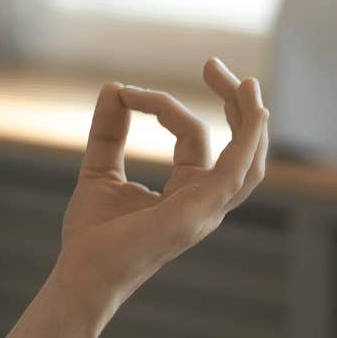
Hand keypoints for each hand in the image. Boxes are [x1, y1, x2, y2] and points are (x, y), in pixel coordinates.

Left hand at [54, 58, 268, 303]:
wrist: (81, 272)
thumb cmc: (92, 235)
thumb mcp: (99, 169)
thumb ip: (108, 131)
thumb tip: (112, 87)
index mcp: (188, 191)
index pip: (192, 135)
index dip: (161, 106)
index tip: (125, 92)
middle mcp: (206, 200)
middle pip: (238, 144)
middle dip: (232, 102)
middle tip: (212, 65)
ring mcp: (208, 209)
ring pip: (249, 158)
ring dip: (250, 118)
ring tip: (243, 81)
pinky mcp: (201, 211)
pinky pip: (238, 171)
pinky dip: (250, 140)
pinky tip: (255, 111)